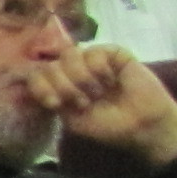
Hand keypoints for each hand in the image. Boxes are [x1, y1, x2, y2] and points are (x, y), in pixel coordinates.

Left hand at [28, 45, 176, 164]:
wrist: (142, 125)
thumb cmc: (109, 126)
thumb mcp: (72, 119)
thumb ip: (53, 98)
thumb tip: (34, 77)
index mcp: (61, 87)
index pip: (36, 75)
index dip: (41, 86)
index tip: (55, 103)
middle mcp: (74, 71)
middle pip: (51, 65)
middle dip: (64, 86)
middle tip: (84, 102)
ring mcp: (93, 60)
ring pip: (70, 55)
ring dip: (81, 78)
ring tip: (98, 93)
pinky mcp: (114, 53)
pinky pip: (94, 51)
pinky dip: (99, 69)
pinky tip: (111, 81)